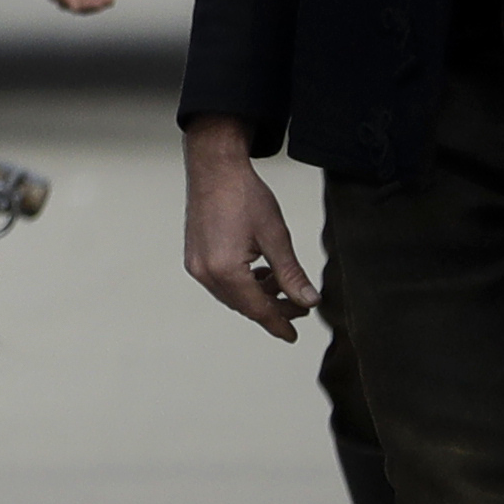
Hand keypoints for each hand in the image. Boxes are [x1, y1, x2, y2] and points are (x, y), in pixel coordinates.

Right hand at [182, 117, 316, 340]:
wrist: (215, 168)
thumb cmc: (243, 195)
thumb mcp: (276, 236)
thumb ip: (291, 274)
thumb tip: (308, 301)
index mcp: (225, 270)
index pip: (257, 309)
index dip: (278, 323)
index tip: (292, 335)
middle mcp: (205, 272)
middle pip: (243, 305)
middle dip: (272, 309)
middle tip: (299, 306)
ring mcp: (196, 265)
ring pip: (232, 296)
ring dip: (258, 296)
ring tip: (282, 284)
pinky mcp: (195, 256)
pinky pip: (221, 283)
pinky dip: (243, 285)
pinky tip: (260, 273)